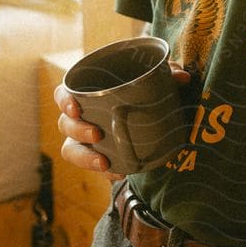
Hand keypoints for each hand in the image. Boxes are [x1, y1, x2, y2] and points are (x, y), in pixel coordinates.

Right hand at [55, 63, 190, 180]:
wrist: (153, 117)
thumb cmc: (144, 89)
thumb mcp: (157, 79)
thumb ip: (168, 73)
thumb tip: (182, 77)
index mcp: (86, 92)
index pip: (62, 94)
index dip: (64, 100)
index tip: (75, 107)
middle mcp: (80, 117)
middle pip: (65, 124)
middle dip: (77, 130)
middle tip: (97, 133)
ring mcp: (86, 140)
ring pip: (71, 150)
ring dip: (85, 157)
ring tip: (103, 162)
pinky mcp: (100, 156)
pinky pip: (96, 168)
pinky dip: (107, 172)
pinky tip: (120, 173)